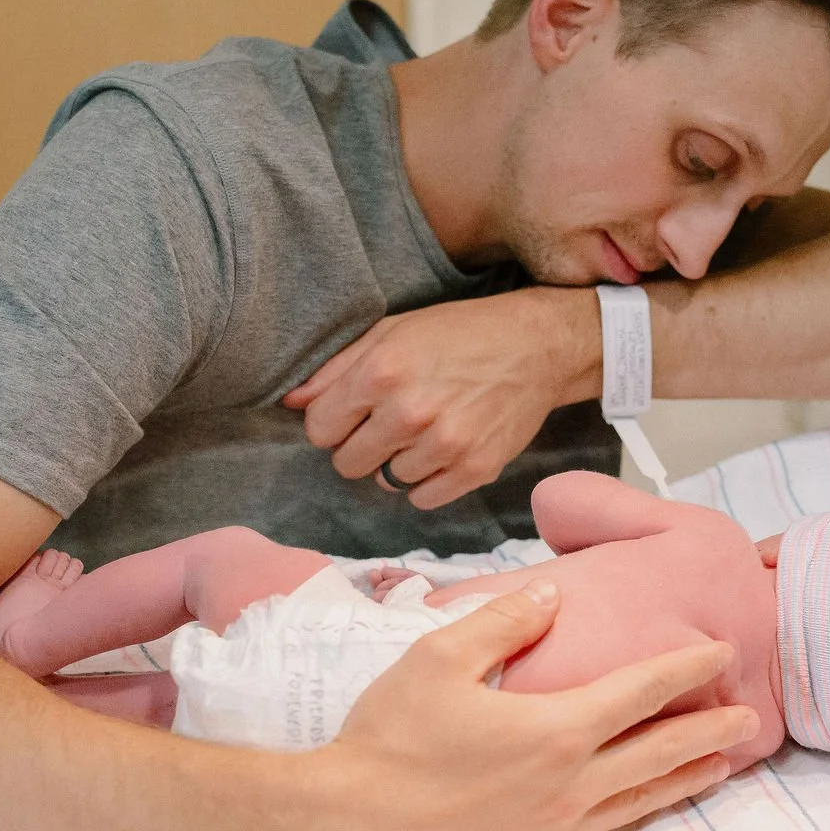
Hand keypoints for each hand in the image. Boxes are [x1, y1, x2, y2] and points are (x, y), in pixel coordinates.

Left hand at [284, 289, 597, 509]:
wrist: (536, 346)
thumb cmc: (459, 333)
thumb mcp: (393, 332)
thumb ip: (337, 367)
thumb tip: (292, 402)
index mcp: (382, 372)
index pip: (319, 429)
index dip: (332, 422)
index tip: (353, 412)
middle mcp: (410, 412)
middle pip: (347, 463)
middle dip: (359, 446)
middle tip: (388, 424)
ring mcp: (445, 445)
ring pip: (386, 481)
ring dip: (397, 461)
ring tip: (424, 430)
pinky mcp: (475, 469)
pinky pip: (422, 498)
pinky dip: (426, 481)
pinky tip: (442, 450)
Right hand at [295, 581, 752, 830]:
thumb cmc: (387, 739)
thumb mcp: (437, 659)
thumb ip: (503, 623)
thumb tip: (553, 594)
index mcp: (555, 729)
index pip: (642, 692)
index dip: (687, 669)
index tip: (721, 651)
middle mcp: (570, 783)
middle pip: (660, 751)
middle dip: (710, 730)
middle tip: (751, 716)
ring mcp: (556, 826)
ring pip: (642, 797)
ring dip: (687, 777)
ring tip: (723, 765)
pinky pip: (607, 828)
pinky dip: (642, 809)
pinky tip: (648, 803)